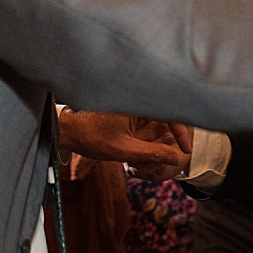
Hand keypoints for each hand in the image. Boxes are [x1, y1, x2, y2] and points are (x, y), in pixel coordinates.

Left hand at [57, 108, 189, 175]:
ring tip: (170, 147)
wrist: (67, 130)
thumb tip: (177, 158)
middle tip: (183, 147)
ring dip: (166, 131)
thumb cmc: (90, 137)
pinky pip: (150, 116)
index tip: (185, 149)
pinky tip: (154, 143)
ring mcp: (133, 99)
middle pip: (167, 109)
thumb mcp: (123, 149)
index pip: (170, 110)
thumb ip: (152, 154)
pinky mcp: (129, 106)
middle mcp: (136, 94)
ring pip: (159, 113)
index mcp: (136, 98)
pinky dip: (156, 130)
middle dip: (177, 130)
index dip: (182, 131)